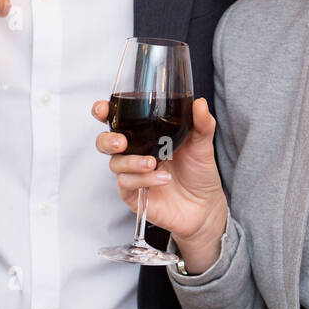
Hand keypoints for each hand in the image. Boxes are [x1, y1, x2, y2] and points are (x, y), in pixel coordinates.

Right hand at [92, 97, 228, 270]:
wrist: (205, 205)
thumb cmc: (198, 171)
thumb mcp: (202, 143)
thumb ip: (202, 123)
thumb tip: (200, 103)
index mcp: (144, 134)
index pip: (117, 119)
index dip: (104, 112)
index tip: (103, 110)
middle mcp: (134, 152)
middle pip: (105, 142)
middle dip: (107, 140)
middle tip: (121, 142)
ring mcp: (132, 174)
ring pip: (115, 164)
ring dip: (131, 162)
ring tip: (153, 163)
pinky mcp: (133, 195)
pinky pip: (127, 184)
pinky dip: (143, 179)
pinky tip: (162, 178)